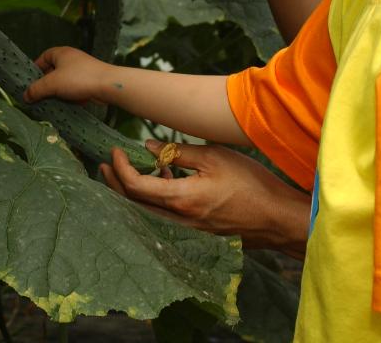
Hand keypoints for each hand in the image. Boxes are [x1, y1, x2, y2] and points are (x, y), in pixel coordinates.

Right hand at [25, 46, 111, 103]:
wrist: (108, 85)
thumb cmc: (78, 79)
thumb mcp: (52, 84)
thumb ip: (36, 89)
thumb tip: (25, 96)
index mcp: (61, 52)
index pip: (43, 57)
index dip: (36, 68)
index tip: (31, 82)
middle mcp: (71, 59)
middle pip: (53, 71)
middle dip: (47, 84)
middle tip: (39, 96)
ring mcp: (82, 70)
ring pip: (64, 82)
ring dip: (58, 92)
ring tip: (53, 103)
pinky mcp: (90, 81)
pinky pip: (75, 88)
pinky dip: (71, 96)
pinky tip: (69, 105)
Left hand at [100, 140, 310, 257]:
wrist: (276, 217)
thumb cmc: (250, 183)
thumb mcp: (214, 157)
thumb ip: (178, 152)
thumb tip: (150, 146)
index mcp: (181, 199)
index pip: (135, 186)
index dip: (120, 167)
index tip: (115, 150)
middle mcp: (178, 220)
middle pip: (132, 205)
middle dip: (113, 183)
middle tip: (104, 164)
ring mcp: (186, 230)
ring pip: (145, 214)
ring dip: (131, 193)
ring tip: (126, 170)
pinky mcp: (194, 232)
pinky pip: (162, 217)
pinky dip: (152, 199)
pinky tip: (162, 180)